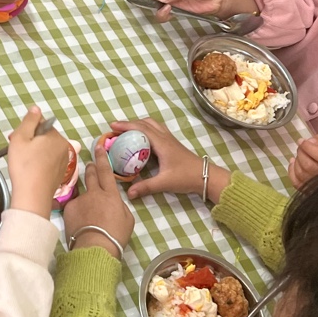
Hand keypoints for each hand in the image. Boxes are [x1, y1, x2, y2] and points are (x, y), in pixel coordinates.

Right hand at [7, 106, 71, 217]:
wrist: (33, 196)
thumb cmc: (24, 165)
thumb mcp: (20, 138)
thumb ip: (29, 121)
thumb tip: (36, 108)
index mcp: (55, 136)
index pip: (40, 124)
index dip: (26, 131)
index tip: (15, 140)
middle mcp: (64, 146)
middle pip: (44, 137)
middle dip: (30, 141)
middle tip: (17, 152)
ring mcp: (64, 161)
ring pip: (46, 150)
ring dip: (35, 152)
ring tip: (22, 163)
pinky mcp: (61, 173)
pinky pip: (49, 162)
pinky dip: (40, 163)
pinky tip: (31, 171)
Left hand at [63, 148, 133, 257]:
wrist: (94, 248)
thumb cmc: (115, 236)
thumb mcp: (127, 219)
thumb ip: (120, 206)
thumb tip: (113, 202)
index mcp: (111, 195)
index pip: (106, 171)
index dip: (102, 158)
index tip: (98, 146)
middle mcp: (94, 193)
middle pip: (91, 175)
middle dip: (91, 168)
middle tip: (90, 165)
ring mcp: (80, 200)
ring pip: (82, 192)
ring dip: (85, 196)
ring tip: (87, 209)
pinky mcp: (68, 209)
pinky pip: (73, 206)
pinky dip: (76, 211)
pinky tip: (79, 222)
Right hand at [107, 118, 221, 202]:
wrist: (205, 176)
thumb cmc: (186, 177)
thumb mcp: (164, 183)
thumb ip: (146, 187)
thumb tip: (128, 194)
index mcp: (161, 143)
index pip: (141, 129)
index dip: (126, 126)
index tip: (112, 126)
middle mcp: (165, 138)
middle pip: (146, 123)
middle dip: (130, 123)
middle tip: (116, 130)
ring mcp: (170, 139)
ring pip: (153, 124)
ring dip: (139, 124)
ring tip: (127, 132)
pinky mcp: (172, 144)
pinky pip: (157, 130)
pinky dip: (146, 129)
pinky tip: (141, 139)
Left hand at [288, 133, 317, 187]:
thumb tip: (310, 141)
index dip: (307, 147)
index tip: (302, 141)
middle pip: (308, 165)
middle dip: (301, 153)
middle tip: (302, 147)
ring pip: (301, 173)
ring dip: (297, 161)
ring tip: (301, 155)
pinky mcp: (311, 191)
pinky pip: (297, 183)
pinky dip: (292, 171)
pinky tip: (294, 163)